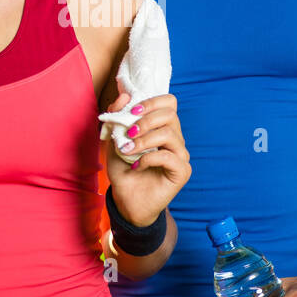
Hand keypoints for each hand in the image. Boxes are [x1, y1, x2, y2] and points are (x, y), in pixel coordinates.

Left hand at [104, 89, 189, 226]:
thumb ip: (117, 117)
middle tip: (128, 134)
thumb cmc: (123, 170)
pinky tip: (136, 166)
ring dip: (143, 140)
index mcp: (162, 127)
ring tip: (127, 150)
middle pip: (170, 115)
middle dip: (145, 121)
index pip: (169, 102)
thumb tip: (124, 95)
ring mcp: (180, 155)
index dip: (151, 102)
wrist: (125, 200)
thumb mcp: (114, 140)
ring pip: (169, 134)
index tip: (131, 113)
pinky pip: (169, 157)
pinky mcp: (182, 172)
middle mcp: (175, 138)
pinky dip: (148, 158)